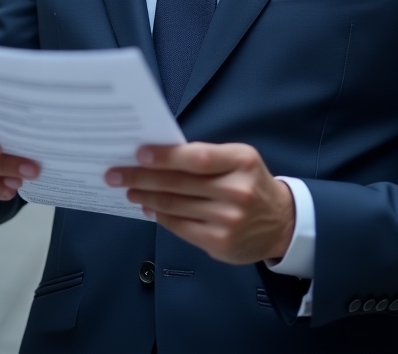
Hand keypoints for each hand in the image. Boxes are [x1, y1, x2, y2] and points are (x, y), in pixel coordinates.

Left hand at [105, 143, 294, 264]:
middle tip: (116, 174)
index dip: (166, 156)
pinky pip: (180, 227)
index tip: (139, 154)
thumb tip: (160, 157)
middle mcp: (236, 191)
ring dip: (147, 197)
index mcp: (241, 162)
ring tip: (129, 190)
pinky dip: (160, 216)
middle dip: (142, 178)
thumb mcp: (239, 160)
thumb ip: (207, 157)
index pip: (197, 158)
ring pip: (176, 206)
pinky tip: (149, 208)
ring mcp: (227, 220)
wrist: (281, 222)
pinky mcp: (219, 242)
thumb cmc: (251, 182)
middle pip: (179, 184)